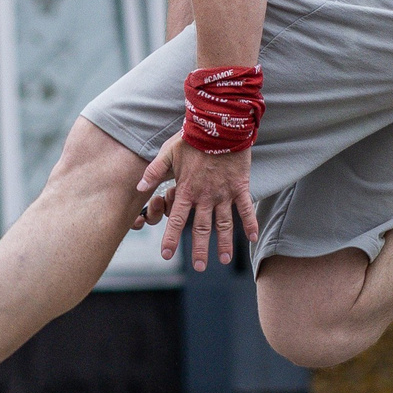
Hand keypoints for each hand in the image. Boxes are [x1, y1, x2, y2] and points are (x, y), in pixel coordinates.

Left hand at [137, 131, 257, 268]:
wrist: (218, 125)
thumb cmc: (191, 138)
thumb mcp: (167, 153)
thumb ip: (153, 172)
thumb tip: (139, 188)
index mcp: (186, 190)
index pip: (176, 220)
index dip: (171, 239)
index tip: (167, 255)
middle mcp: (205, 196)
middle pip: (202, 229)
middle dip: (200, 249)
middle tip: (200, 267)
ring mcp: (224, 193)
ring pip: (224, 224)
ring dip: (224, 243)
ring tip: (225, 259)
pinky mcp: (240, 186)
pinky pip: (246, 208)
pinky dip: (250, 223)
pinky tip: (253, 238)